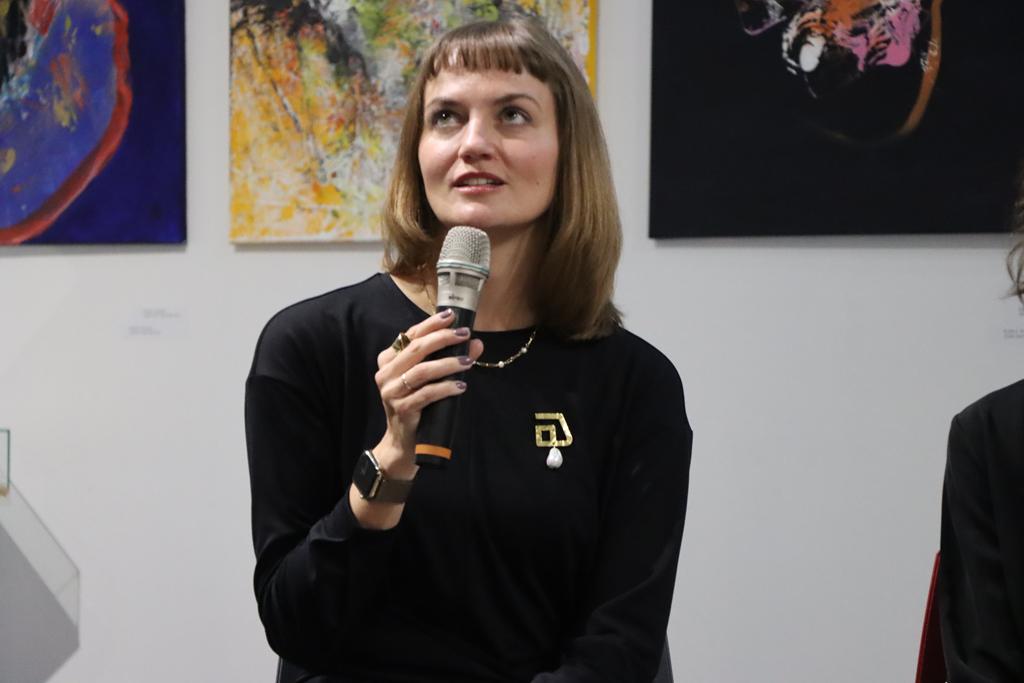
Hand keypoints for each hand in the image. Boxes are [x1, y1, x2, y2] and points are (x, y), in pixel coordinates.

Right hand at [372, 309, 483, 478]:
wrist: (403, 442)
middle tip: (464, 335)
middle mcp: (386, 373)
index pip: (410, 335)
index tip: (451, 316)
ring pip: (422, 371)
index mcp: (389, 359)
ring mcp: (391, 391)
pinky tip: (461, 386)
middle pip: (416, 349)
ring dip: (448, 364)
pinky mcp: (401, 409)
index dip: (431, 324)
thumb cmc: (418, 405)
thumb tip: (476, 343)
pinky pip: (427, 394)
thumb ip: (448, 359)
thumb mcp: (431, 379)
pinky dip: (446, 388)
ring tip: (468, 362)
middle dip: (443, 338)